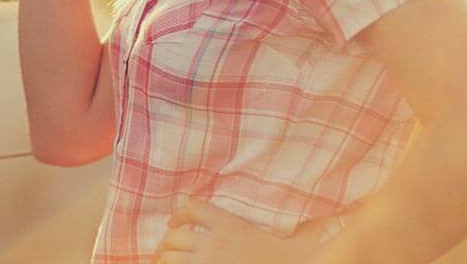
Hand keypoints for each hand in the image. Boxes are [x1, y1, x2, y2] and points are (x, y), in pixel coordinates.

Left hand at [152, 200, 323, 263]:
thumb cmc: (290, 258)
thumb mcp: (276, 237)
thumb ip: (263, 228)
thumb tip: (304, 216)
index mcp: (230, 225)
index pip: (194, 208)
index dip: (179, 214)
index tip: (174, 224)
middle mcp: (214, 241)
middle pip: (174, 237)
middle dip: (165, 246)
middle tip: (162, 255)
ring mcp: (209, 259)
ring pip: (170, 256)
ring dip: (163, 260)